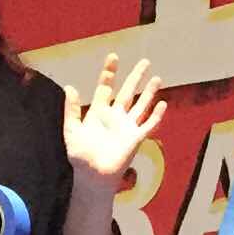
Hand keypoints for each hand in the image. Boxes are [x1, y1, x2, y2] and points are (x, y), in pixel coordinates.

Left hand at [63, 55, 165, 191]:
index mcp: (98, 112)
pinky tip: (163, 104)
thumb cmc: (80, 156)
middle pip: (128, 92)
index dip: (110, 73)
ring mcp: (127, 127)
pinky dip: (157, 115)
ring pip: (141, 104)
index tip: (114, 58)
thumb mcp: (72, 130)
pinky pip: (149, 124)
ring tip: (157, 78)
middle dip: (136, 77)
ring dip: (149, 92)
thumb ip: (71, 110)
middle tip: (145, 61)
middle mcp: (115, 116)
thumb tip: (69, 87)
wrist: (93, 176)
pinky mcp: (136, 138)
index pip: (106, 88)